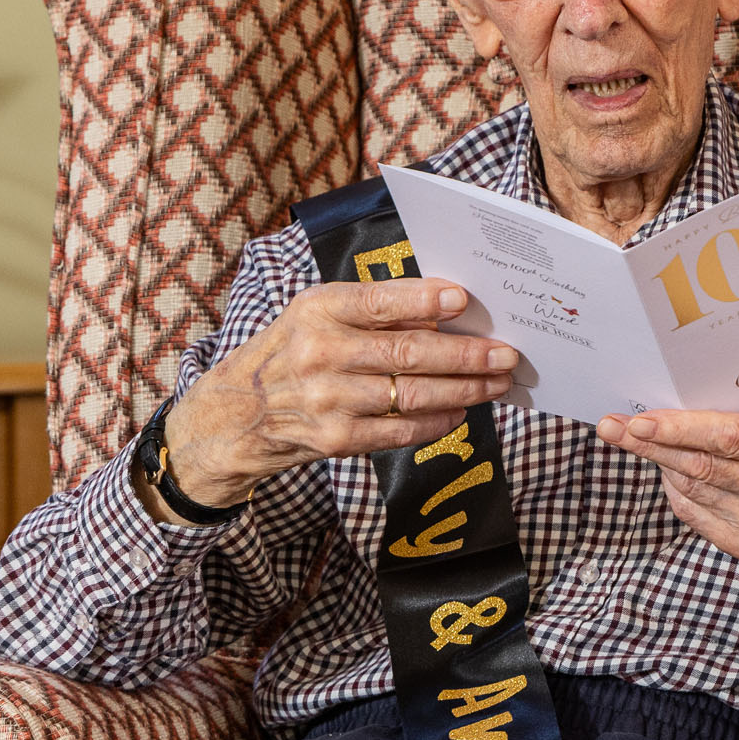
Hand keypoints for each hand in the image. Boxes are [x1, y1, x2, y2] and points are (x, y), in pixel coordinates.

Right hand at [165, 278, 516, 506]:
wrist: (232, 416)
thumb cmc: (288, 353)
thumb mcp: (316, 315)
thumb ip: (373, 310)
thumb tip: (443, 312)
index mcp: (317, 309)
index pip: (378, 302)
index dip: (424, 301)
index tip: (464, 300)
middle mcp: (320, 353)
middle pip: (409, 353)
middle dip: (467, 354)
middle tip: (506, 353)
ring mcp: (327, 400)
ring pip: (413, 394)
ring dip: (465, 390)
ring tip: (496, 383)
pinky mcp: (335, 439)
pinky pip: (401, 430)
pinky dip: (438, 422)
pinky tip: (462, 412)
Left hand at [592, 409, 738, 572]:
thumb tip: (694, 395)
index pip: (728, 438)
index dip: (679, 429)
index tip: (640, 418)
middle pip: (700, 465)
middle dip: (649, 444)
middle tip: (612, 425)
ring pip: (692, 489)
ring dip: (657, 462)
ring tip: (630, 439)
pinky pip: (696, 514)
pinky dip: (676, 489)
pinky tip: (668, 468)